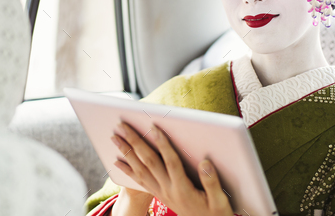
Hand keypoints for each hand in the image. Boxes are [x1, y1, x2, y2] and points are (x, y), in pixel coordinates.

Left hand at [111, 122, 233, 215]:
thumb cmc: (216, 214)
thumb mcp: (220, 201)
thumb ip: (212, 182)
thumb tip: (205, 162)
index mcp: (183, 188)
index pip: (171, 161)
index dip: (163, 143)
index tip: (154, 127)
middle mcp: (168, 189)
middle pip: (148, 162)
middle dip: (134, 142)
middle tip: (122, 126)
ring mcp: (161, 192)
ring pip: (139, 169)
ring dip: (126, 152)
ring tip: (115, 137)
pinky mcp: (159, 194)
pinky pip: (139, 181)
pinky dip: (127, 170)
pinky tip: (117, 162)